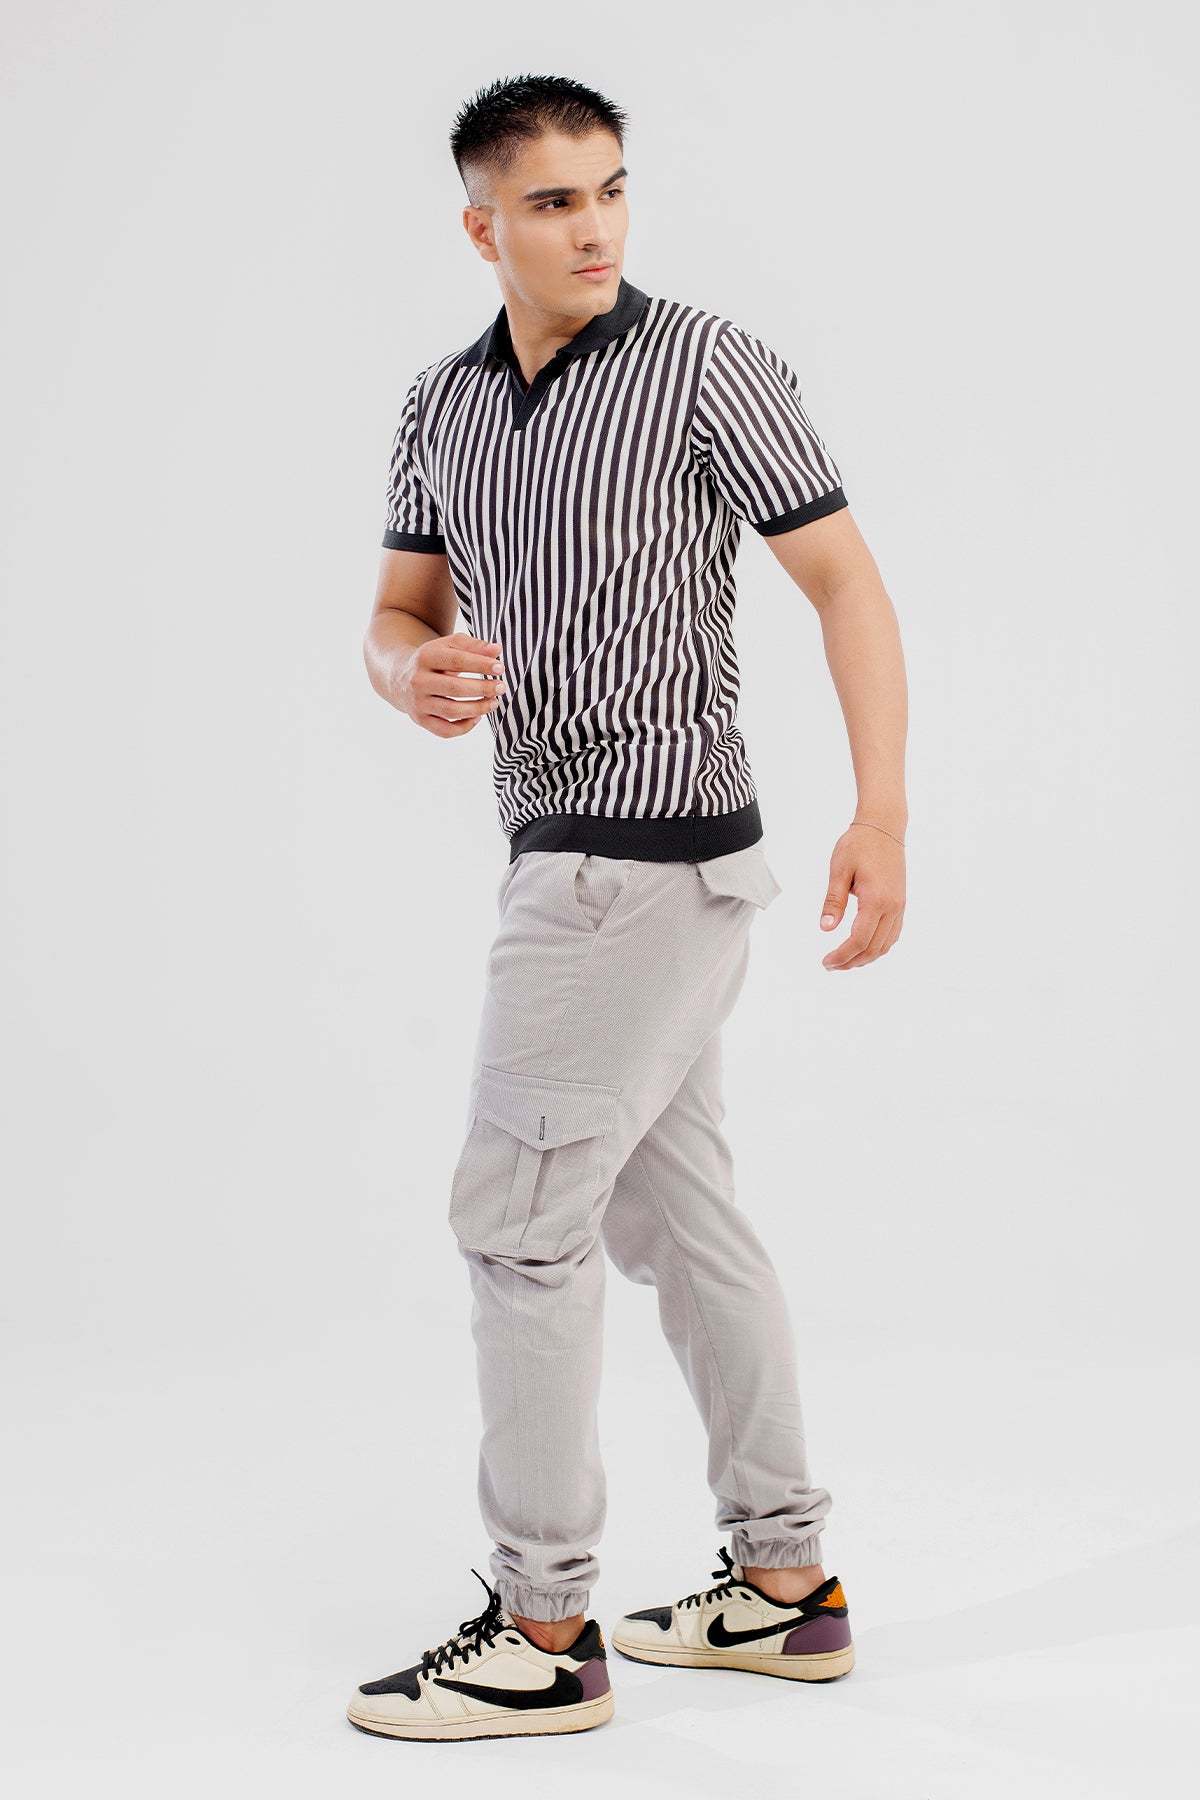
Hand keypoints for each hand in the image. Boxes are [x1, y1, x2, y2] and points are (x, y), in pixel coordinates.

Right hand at [397, 632, 506, 736]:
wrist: (400, 678)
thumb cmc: (433, 660)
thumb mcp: (448, 646)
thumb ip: (473, 646)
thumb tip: (497, 650)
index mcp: (425, 657)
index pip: (456, 660)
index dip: (480, 664)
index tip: (500, 667)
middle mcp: (419, 681)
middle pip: (455, 688)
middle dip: (482, 688)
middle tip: (501, 687)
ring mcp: (418, 703)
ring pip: (451, 711)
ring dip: (477, 708)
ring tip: (494, 703)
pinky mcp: (420, 720)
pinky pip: (445, 730)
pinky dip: (464, 727)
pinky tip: (477, 717)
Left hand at [819, 824, 904, 969]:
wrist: (884, 827)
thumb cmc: (860, 844)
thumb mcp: (839, 870)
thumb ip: (833, 902)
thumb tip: (826, 928)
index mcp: (876, 900)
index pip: (859, 940)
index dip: (842, 956)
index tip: (826, 962)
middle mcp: (893, 907)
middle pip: (873, 948)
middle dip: (851, 961)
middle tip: (830, 966)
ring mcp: (900, 906)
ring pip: (886, 945)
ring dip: (866, 958)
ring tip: (845, 961)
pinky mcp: (901, 903)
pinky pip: (893, 934)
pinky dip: (878, 947)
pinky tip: (864, 948)